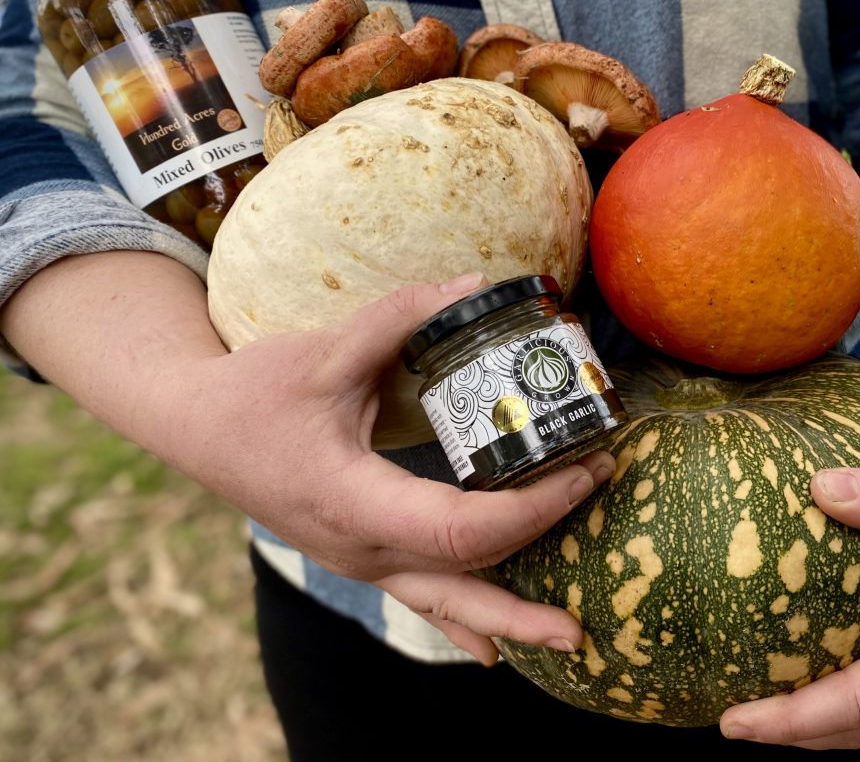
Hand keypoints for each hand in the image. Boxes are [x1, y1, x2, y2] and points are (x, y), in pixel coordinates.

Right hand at [0, 255, 613, 664]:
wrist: (195, 426)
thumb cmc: (253, 393)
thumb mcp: (324, 352)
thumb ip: (400, 319)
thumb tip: (476, 285)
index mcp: (354, 503)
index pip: (461, 527)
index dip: (531, 508)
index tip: (582, 471)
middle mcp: (360, 547)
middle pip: (460, 585)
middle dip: (527, 594)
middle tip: (587, 598)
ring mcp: (358, 559)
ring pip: (441, 604)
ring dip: (505, 620)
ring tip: (567, 638)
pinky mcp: (360, 552)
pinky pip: (420, 597)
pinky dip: (460, 619)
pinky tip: (491, 650)